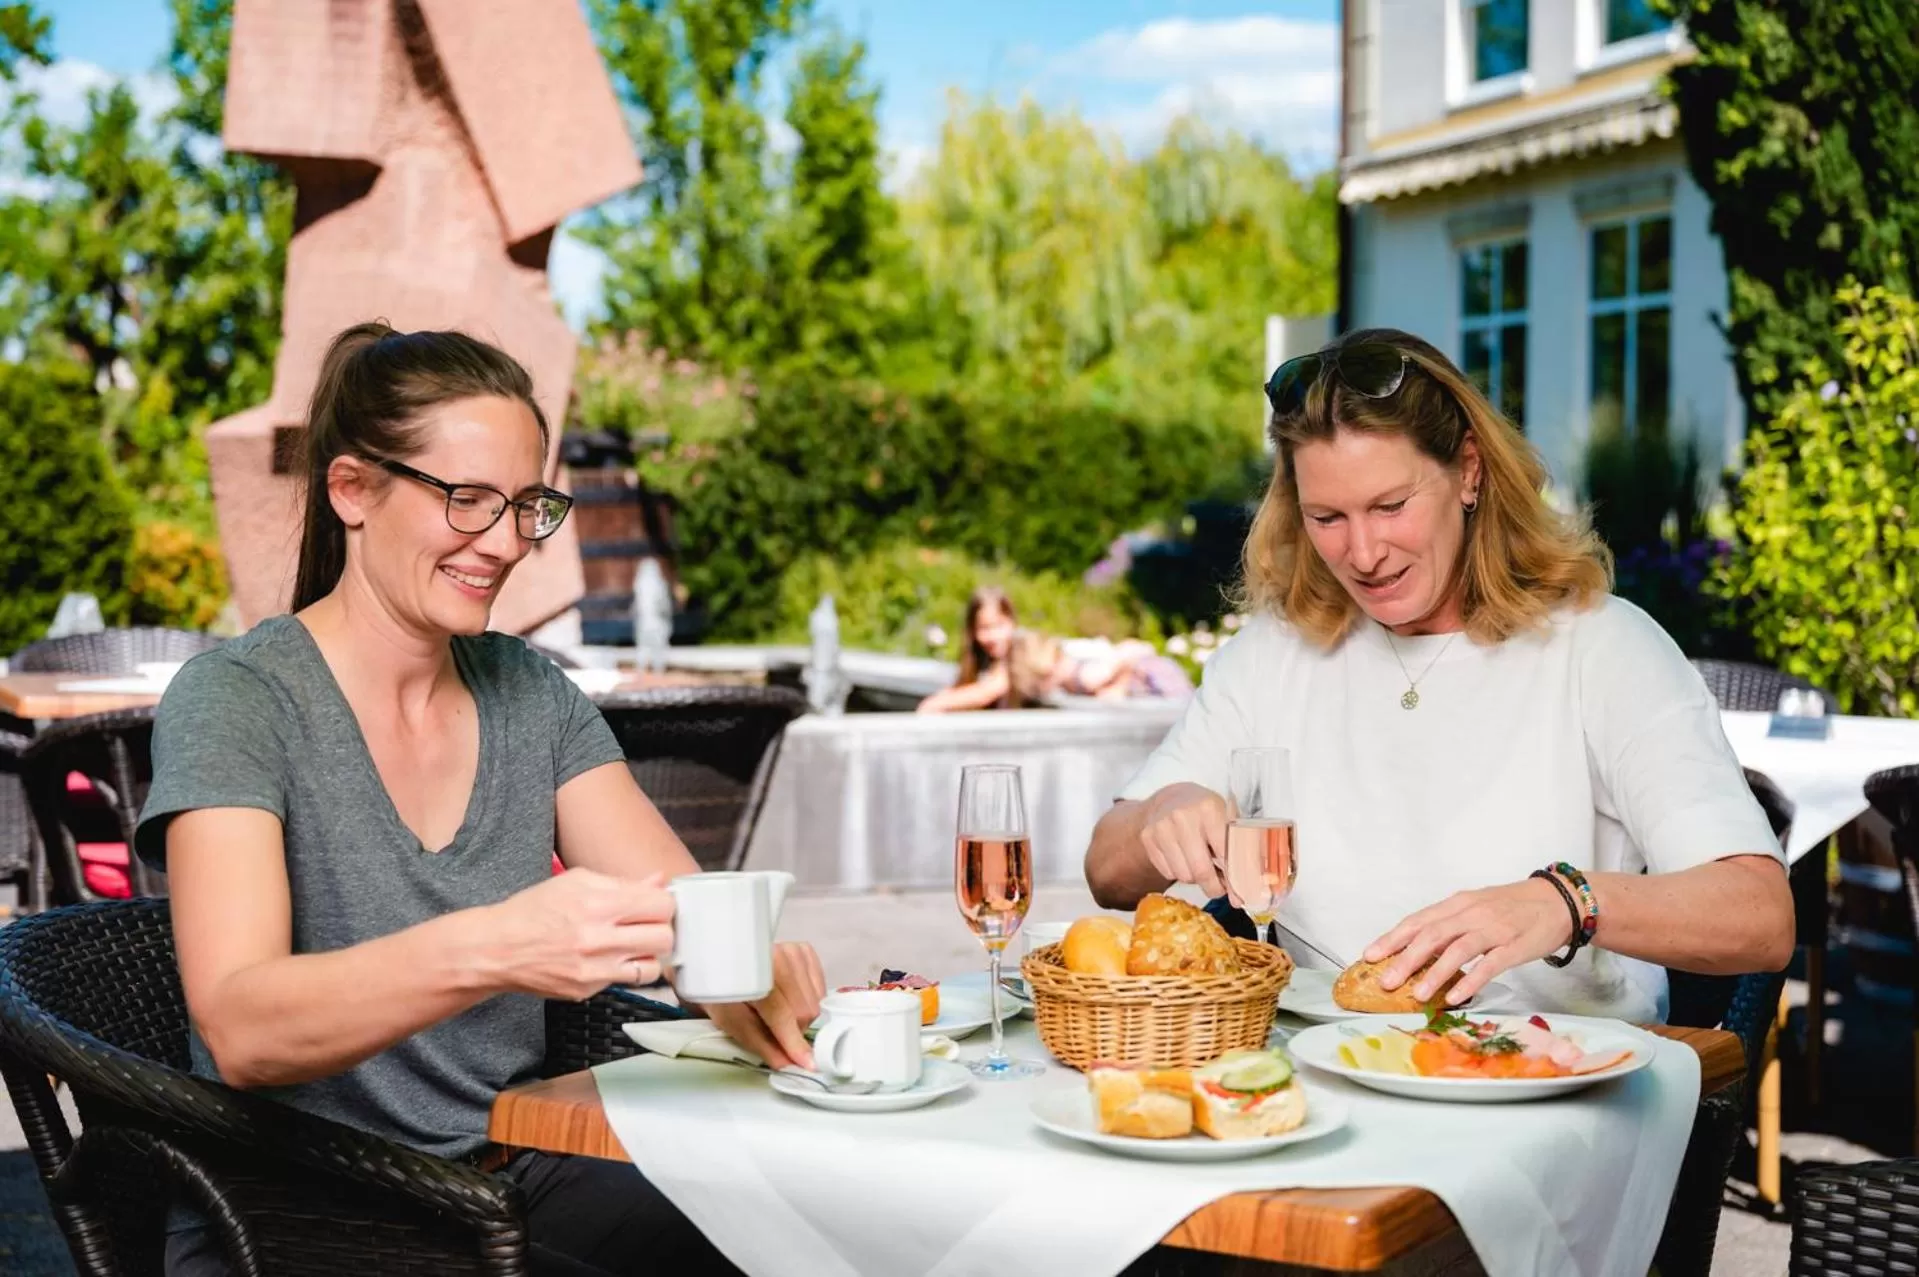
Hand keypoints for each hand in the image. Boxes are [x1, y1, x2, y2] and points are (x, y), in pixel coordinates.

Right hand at [490, 869, 674, 1000]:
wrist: (497, 949)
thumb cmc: (534, 910)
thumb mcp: (576, 882)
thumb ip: (621, 883)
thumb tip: (658, 881)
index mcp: (597, 905)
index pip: (661, 905)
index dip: (663, 902)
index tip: (656, 903)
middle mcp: (597, 940)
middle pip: (664, 938)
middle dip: (661, 928)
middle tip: (649, 925)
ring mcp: (593, 971)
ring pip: (654, 967)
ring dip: (649, 954)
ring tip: (634, 944)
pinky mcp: (587, 992)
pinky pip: (626, 982)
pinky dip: (626, 970)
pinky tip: (611, 958)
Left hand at [703, 942, 826, 1070]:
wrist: (721, 961)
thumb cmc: (724, 992)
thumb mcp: (732, 1021)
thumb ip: (761, 1043)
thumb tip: (787, 1063)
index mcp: (754, 976)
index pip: (782, 1015)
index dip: (794, 1042)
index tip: (808, 1063)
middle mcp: (779, 957)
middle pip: (805, 1010)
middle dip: (795, 1029)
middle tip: (775, 1029)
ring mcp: (794, 951)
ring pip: (815, 1001)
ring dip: (801, 1015)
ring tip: (778, 1008)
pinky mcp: (805, 950)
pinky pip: (820, 987)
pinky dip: (809, 999)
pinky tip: (790, 996)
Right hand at [1138, 782, 1228, 898]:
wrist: (1172, 798)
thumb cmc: (1206, 813)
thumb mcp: (1226, 820)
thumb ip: (1236, 851)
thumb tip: (1240, 894)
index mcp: (1208, 808)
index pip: (1224, 854)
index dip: (1233, 877)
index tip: (1238, 890)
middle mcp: (1182, 817)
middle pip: (1200, 871)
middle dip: (1212, 887)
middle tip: (1218, 888)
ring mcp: (1161, 827)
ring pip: (1183, 875)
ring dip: (1194, 877)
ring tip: (1200, 864)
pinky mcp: (1147, 838)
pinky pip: (1168, 872)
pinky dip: (1178, 871)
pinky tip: (1183, 858)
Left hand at [1362, 877, 1576, 1004]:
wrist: (1559, 900)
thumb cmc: (1511, 907)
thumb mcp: (1475, 908)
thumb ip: (1448, 925)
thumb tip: (1415, 950)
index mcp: (1458, 904)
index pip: (1418, 920)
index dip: (1393, 938)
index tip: (1370, 955)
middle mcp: (1472, 913)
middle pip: (1432, 935)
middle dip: (1405, 959)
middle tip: (1386, 981)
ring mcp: (1494, 929)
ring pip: (1457, 950)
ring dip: (1434, 973)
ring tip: (1416, 994)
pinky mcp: (1515, 946)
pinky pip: (1489, 965)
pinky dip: (1469, 980)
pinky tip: (1454, 996)